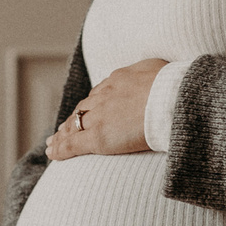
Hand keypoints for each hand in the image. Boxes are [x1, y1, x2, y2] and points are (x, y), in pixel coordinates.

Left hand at [46, 58, 166, 160]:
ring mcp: (99, 117)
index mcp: (119, 80)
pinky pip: (73, 144)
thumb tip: (153, 75)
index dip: (90, 105)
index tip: (86, 111)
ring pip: (73, 126)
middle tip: (63, 128)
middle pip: (82, 109)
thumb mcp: (160, 70)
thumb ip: (151, 74)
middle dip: (72, 119)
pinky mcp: (98, 137)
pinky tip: (52, 154)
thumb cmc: (174, 87)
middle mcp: (104, 96)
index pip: (98, 95)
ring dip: (61, 135)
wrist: (171, 99)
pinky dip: (60, 149)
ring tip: (53, 143)